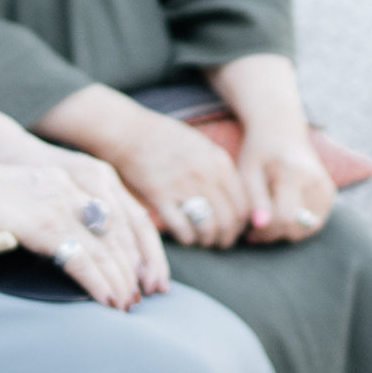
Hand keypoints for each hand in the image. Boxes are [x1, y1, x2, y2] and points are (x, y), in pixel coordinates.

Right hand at [0, 156, 155, 308]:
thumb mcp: (28, 197)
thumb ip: (53, 215)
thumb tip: (69, 248)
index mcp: (71, 180)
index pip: (122, 214)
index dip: (141, 246)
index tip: (147, 273)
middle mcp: (72, 189)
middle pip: (121, 232)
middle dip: (135, 268)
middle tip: (142, 296)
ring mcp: (59, 206)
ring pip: (105, 249)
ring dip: (120, 280)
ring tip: (126, 304)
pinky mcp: (44, 226)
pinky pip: (82, 260)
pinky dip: (99, 283)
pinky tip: (108, 299)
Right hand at [98, 103, 257, 248]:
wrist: (128, 130)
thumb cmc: (163, 137)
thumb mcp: (200, 145)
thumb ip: (219, 168)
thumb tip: (234, 196)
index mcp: (218, 161)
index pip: (243, 203)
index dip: (242, 223)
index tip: (235, 229)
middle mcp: (205, 174)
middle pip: (229, 219)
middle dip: (227, 236)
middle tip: (221, 242)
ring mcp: (182, 185)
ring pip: (208, 227)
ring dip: (208, 239)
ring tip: (203, 240)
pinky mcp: (159, 196)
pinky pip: (182, 227)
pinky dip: (187, 238)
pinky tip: (185, 236)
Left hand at [235, 120, 335, 242]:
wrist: (281, 134)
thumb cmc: (258, 154)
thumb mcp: (247, 173)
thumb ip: (254, 200)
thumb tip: (260, 226)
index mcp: (294, 174)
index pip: (284, 218)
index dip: (264, 230)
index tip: (248, 228)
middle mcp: (316, 182)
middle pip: (297, 227)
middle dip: (274, 233)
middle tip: (255, 227)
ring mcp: (327, 189)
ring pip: (306, 230)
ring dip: (285, 231)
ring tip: (268, 217)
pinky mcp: (330, 195)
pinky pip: (313, 224)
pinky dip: (296, 225)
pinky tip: (281, 213)